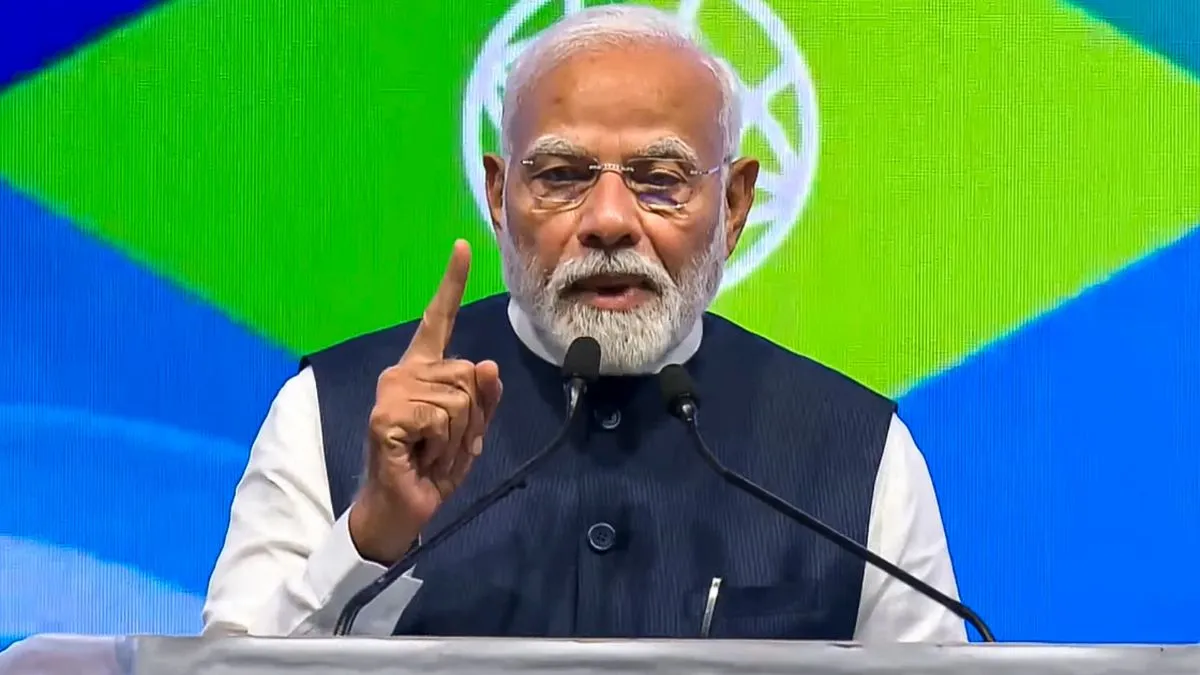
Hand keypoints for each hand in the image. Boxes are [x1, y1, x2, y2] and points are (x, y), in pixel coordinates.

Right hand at [349, 240, 502, 563]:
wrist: (403, 507)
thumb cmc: (432, 467)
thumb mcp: (470, 432)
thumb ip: (484, 400)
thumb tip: (489, 365)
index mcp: (423, 370)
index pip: (439, 321)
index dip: (451, 283)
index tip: (463, 246)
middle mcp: (403, 372)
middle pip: (470, 374)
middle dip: (472, 418)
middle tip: (443, 444)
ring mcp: (391, 391)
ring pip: (460, 398)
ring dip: (457, 436)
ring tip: (431, 451)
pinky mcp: (386, 414)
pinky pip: (442, 418)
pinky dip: (441, 445)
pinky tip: (419, 455)